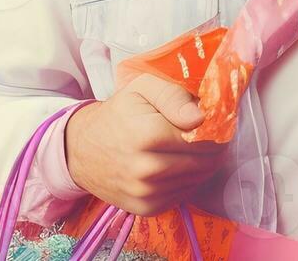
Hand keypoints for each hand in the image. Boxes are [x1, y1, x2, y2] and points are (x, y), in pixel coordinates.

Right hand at [63, 74, 227, 215]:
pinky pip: (183, 194)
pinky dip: (187, 180)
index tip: (214, 122)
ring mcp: (145, 193)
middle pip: (204, 161)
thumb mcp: (142, 89)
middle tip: (209, 135)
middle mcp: (146, 169)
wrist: (82, 149)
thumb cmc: (118, 114)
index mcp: (146, 135)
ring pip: (197, 179)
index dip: (215, 129)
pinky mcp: (145, 209)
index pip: (203, 138)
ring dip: (203, 164)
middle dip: (213, 147)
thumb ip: (173, 96)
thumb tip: (200, 117)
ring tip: (192, 148)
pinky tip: (177, 165)